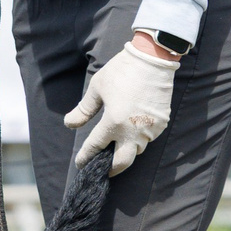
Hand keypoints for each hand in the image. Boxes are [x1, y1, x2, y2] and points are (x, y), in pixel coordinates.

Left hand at [64, 40, 179, 174]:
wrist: (153, 59)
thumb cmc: (121, 71)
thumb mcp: (97, 88)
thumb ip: (84, 110)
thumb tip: (69, 125)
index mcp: (113, 122)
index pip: (95, 147)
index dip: (85, 157)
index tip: (80, 163)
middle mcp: (132, 131)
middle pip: (121, 163)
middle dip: (111, 170)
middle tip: (103, 171)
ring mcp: (150, 129)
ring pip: (137, 150)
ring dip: (126, 151)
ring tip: (116, 149)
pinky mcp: (161, 123)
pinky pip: (149, 138)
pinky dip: (139, 139)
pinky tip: (132, 133)